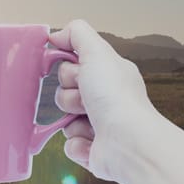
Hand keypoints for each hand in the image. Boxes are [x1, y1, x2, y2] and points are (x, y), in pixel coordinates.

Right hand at [49, 20, 156, 181]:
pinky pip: (69, 143)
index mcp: (108, 75)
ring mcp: (99, 125)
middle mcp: (105, 98)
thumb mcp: (97, 53)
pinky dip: (78, 143)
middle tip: (86, 99)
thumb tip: (56, 35)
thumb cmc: (115, 96)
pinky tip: (93, 141)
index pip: (72, 66)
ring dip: (72, 120)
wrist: (127, 142)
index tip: (77, 72)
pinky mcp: (93, 149)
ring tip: (91, 123)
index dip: (68, 69)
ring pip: (64, 118)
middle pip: (64, 91)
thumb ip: (76, 34)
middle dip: (70, 95)